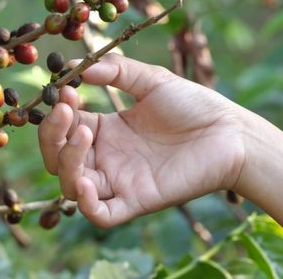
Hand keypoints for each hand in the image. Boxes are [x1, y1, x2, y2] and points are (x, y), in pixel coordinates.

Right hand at [38, 53, 244, 227]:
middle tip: (67, 112)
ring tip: (85, 134)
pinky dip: (87, 204)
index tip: (66, 90)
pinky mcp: (137, 200)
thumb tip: (76, 67)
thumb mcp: (152, 80)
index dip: (57, 113)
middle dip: (53, 137)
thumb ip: (116, 71)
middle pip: (59, 159)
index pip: (64, 128)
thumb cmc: (193, 104)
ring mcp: (120, 181)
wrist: (230, 131)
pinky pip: (102, 215)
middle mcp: (107, 157)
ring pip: (72, 186)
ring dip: (68, 162)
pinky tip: (87, 182)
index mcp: (106, 129)